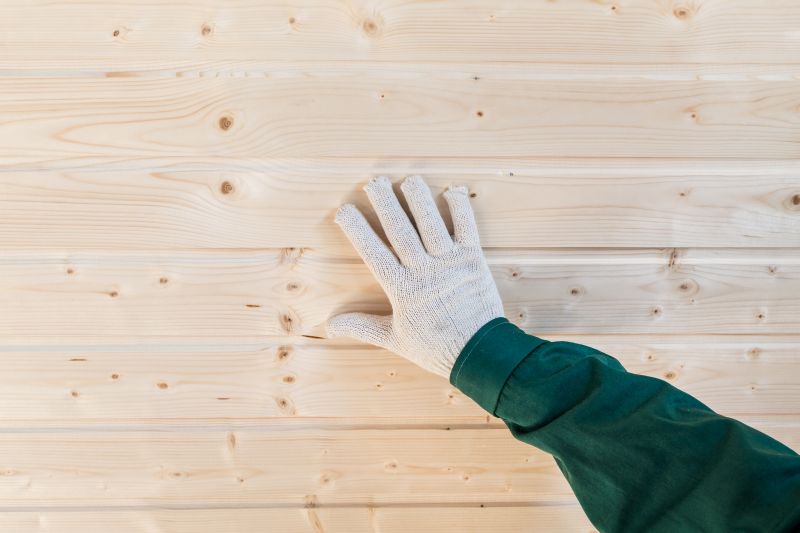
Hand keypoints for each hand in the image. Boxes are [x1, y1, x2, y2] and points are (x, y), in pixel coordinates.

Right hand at [326, 175, 503, 377]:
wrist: (480, 353)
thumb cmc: (436, 348)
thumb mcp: (394, 339)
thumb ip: (363, 327)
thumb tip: (330, 326)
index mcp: (402, 289)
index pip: (374, 253)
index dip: (358, 229)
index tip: (344, 210)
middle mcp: (424, 271)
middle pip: (400, 231)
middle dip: (385, 204)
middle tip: (374, 181)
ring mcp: (450, 263)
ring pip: (431, 224)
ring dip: (420, 199)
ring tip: (409, 179)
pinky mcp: (474, 260)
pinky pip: (467, 228)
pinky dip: (461, 208)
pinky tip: (453, 190)